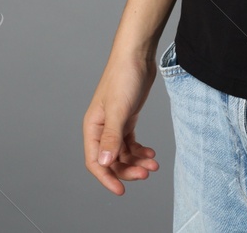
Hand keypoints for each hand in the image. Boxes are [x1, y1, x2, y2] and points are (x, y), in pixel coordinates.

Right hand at [82, 49, 161, 193]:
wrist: (137, 55)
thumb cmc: (124, 78)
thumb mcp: (119, 110)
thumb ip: (111, 137)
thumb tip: (104, 163)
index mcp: (92, 127)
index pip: (95, 161)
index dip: (106, 178)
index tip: (121, 191)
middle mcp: (101, 128)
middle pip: (111, 160)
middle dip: (127, 170)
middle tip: (147, 174)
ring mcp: (114, 124)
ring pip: (122, 153)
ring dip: (137, 162)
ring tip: (153, 164)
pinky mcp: (127, 119)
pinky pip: (131, 143)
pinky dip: (140, 151)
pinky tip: (151, 154)